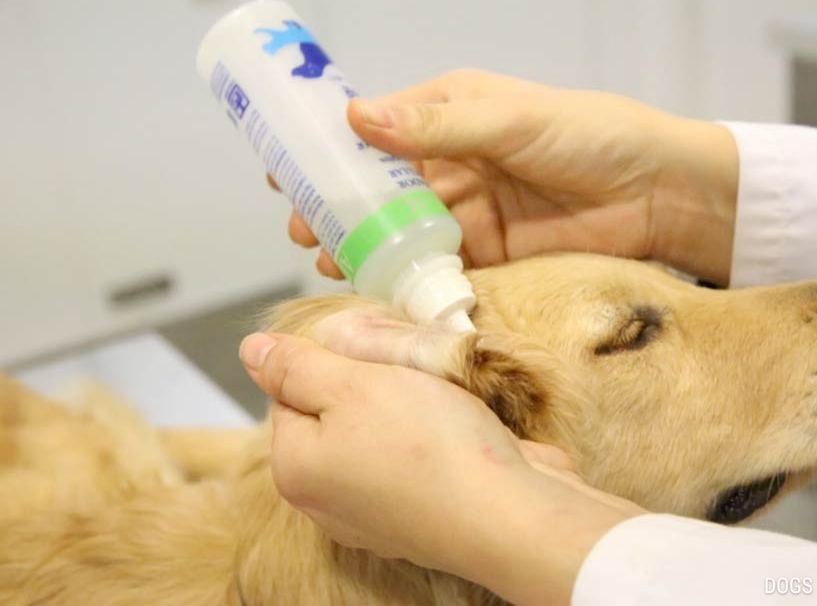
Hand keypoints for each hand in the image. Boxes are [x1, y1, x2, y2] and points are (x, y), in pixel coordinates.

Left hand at [239, 324, 642, 605]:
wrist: (510, 515)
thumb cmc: (430, 448)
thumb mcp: (353, 384)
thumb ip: (297, 365)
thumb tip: (251, 352)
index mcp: (296, 468)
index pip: (290, 393)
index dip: (333, 364)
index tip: (372, 360)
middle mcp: (328, 502)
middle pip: (337, 416)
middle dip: (374, 388)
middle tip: (408, 378)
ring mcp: (377, 517)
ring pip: (381, 436)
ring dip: (410, 412)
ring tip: (440, 406)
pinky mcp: (423, 519)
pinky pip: (418, 463)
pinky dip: (436, 444)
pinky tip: (459, 438)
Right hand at [277, 69, 738, 284]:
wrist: (661, 195)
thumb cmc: (594, 136)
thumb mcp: (513, 121)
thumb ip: (440, 125)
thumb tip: (359, 117)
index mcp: (456, 114)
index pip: (381, 131)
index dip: (335, 151)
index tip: (287, 170)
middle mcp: (458, 162)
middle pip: (385, 189)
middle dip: (341, 208)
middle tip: (300, 230)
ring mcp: (474, 212)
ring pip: (406, 231)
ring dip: (367, 247)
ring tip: (327, 261)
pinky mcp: (494, 256)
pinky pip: (442, 268)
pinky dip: (412, 280)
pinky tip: (378, 291)